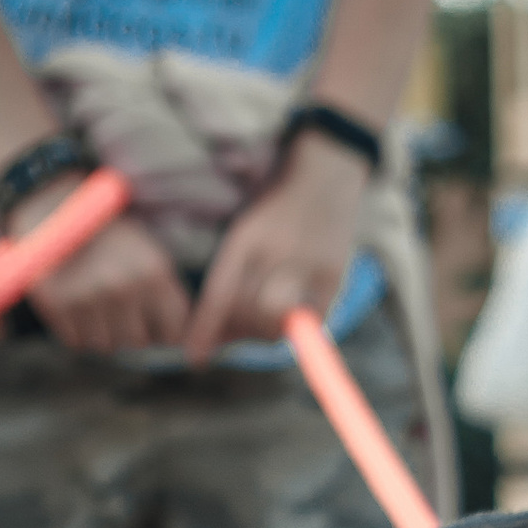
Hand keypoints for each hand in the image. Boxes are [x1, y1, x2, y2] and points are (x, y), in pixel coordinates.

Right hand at [19, 176, 188, 356]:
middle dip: (131, 332)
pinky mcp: (59, 305)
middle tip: (119, 312)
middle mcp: (124, 287)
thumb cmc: (109, 237)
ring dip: (102, 333)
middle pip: (138, 341)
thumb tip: (174, 341)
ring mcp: (90, 298)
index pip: (173, 330)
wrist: (56, 208)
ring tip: (96, 304)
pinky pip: (76, 341)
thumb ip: (161, 293)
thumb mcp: (146, 252)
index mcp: (154, 272)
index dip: (164, 331)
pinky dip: (76, 331)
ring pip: (106, 345)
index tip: (155, 324)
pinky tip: (76, 305)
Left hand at [187, 133, 368, 362]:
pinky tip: (288, 324)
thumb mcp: (248, 227)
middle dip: (235, 332)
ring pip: (276, 321)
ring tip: (258, 328)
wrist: (326, 171)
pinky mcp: (333, 275)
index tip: (194, 356)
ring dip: (263, 333)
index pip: (220, 294)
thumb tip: (221, 323)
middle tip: (229, 337)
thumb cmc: (278, 203)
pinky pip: (312, 321)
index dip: (205, 329)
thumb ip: (234, 269)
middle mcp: (275, 253)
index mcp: (246, 238)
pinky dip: (297, 330)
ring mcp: (307, 265)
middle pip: (246, 313)